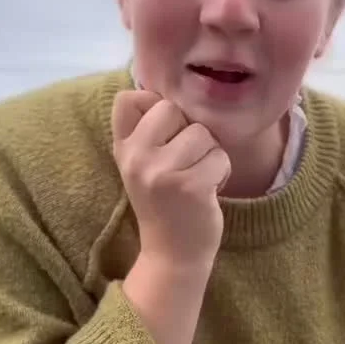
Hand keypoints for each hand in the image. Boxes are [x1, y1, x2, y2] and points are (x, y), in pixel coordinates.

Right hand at [112, 90, 230, 268]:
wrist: (173, 255)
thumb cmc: (166, 203)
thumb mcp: (143, 165)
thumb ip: (147, 130)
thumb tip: (161, 88)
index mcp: (123, 149)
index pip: (128, 99)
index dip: (154, 107)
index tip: (164, 134)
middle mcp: (135, 158)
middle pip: (172, 108)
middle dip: (189, 131)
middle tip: (186, 162)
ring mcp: (160, 173)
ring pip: (202, 133)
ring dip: (210, 155)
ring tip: (198, 178)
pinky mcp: (189, 187)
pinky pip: (219, 157)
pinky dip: (222, 173)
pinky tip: (208, 192)